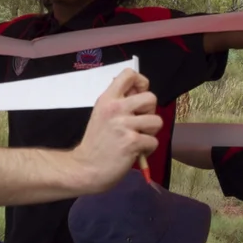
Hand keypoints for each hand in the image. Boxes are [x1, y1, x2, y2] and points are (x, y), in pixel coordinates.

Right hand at [68, 69, 160, 192]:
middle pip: (151, 98)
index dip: (141, 83)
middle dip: (150, 112)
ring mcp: (124, 125)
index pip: (129, 74)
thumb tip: (139, 92)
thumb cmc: (96, 143)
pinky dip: (147, 149)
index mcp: (107, 99)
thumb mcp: (102, 114)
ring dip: (150, 133)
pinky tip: (135, 152)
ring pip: (156, 121)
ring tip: (137, 139)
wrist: (85, 169)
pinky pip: (154, 141)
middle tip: (138, 123)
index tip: (138, 95)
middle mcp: (115, 108)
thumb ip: (118, 102)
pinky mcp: (132, 142)